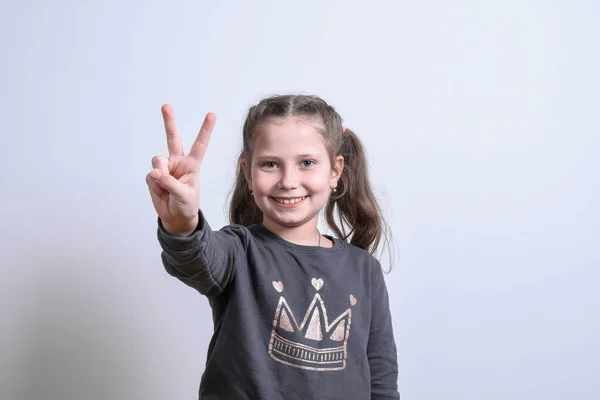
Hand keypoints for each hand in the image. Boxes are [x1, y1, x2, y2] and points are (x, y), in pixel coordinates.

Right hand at [146, 104, 215, 234]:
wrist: (175, 218)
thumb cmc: (186, 205)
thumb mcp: (184, 195)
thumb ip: (170, 183)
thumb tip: (154, 172)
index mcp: (192, 165)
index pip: (200, 144)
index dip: (205, 130)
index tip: (211, 114)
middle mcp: (178, 162)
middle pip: (173, 138)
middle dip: (169, 122)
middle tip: (165, 106)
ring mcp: (165, 168)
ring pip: (157, 161)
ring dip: (160, 173)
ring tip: (166, 187)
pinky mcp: (154, 176)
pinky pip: (150, 176)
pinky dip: (154, 185)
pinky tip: (160, 191)